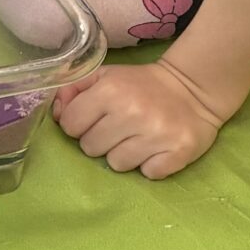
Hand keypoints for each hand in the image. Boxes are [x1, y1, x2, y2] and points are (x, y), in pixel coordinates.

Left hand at [52, 60, 225, 178]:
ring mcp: (157, 135)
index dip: (78, 124)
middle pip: (90, 148)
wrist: (193, 90)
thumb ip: (74, 90)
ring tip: (137, 139)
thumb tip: (56, 113)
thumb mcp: (106, 76)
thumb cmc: (141, 84)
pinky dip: (150, 164)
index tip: (93, 120)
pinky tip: (155, 149)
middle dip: (99, 141)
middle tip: (117, 129)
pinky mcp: (178, 154)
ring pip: (117, 164)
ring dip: (124, 155)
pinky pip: (148, 173)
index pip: (71, 125)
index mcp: (111, 90)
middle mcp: (133, 112)